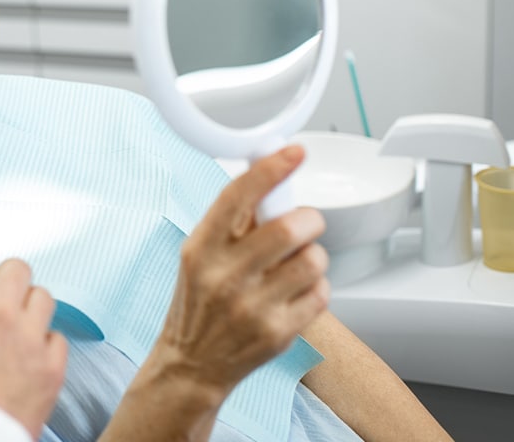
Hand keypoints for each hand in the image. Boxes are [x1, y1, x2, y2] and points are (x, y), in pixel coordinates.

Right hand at [154, 146, 329, 401]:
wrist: (192, 363)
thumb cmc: (199, 302)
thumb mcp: (199, 254)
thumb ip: (232, 221)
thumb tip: (266, 174)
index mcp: (201, 248)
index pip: (237, 197)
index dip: (270, 169)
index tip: (294, 151)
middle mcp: (224, 276)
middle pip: (289, 228)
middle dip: (308, 219)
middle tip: (304, 223)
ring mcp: (252, 306)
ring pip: (313, 259)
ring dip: (314, 255)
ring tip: (296, 263)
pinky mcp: (278, 332)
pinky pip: (320, 293)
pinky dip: (316, 287)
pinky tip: (295, 292)